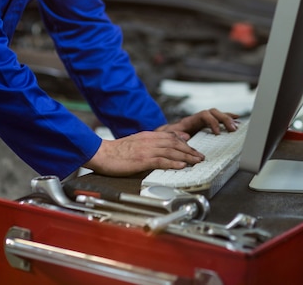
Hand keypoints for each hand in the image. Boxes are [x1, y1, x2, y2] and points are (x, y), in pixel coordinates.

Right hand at [84, 129, 204, 176]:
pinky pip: (161, 161)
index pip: (171, 136)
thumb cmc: (116, 151)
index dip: (184, 142)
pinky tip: (182, 166)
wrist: (101, 153)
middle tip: (201, 156)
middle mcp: (149, 140)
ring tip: (197, 161)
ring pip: (172, 151)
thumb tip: (161, 146)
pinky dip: (174, 163)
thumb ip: (149, 142)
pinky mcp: (142, 159)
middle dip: (190, 150)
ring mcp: (146, 149)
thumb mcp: (135, 142)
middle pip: (175, 143)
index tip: (193, 148)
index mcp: (148, 136)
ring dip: (187, 156)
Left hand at [156, 107, 239, 137]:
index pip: (204, 115)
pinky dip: (227, 119)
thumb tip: (186, 136)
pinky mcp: (204, 126)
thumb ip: (175, 135)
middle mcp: (197, 119)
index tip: (217, 133)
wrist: (162, 135)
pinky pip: (217, 120)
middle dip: (224, 119)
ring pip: (216, 114)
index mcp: (190, 120)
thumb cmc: (165, 136)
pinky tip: (236, 121)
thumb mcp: (168, 136)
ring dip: (227, 119)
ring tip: (237, 126)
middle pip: (213, 112)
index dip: (212, 122)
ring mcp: (201, 121)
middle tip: (232, 129)